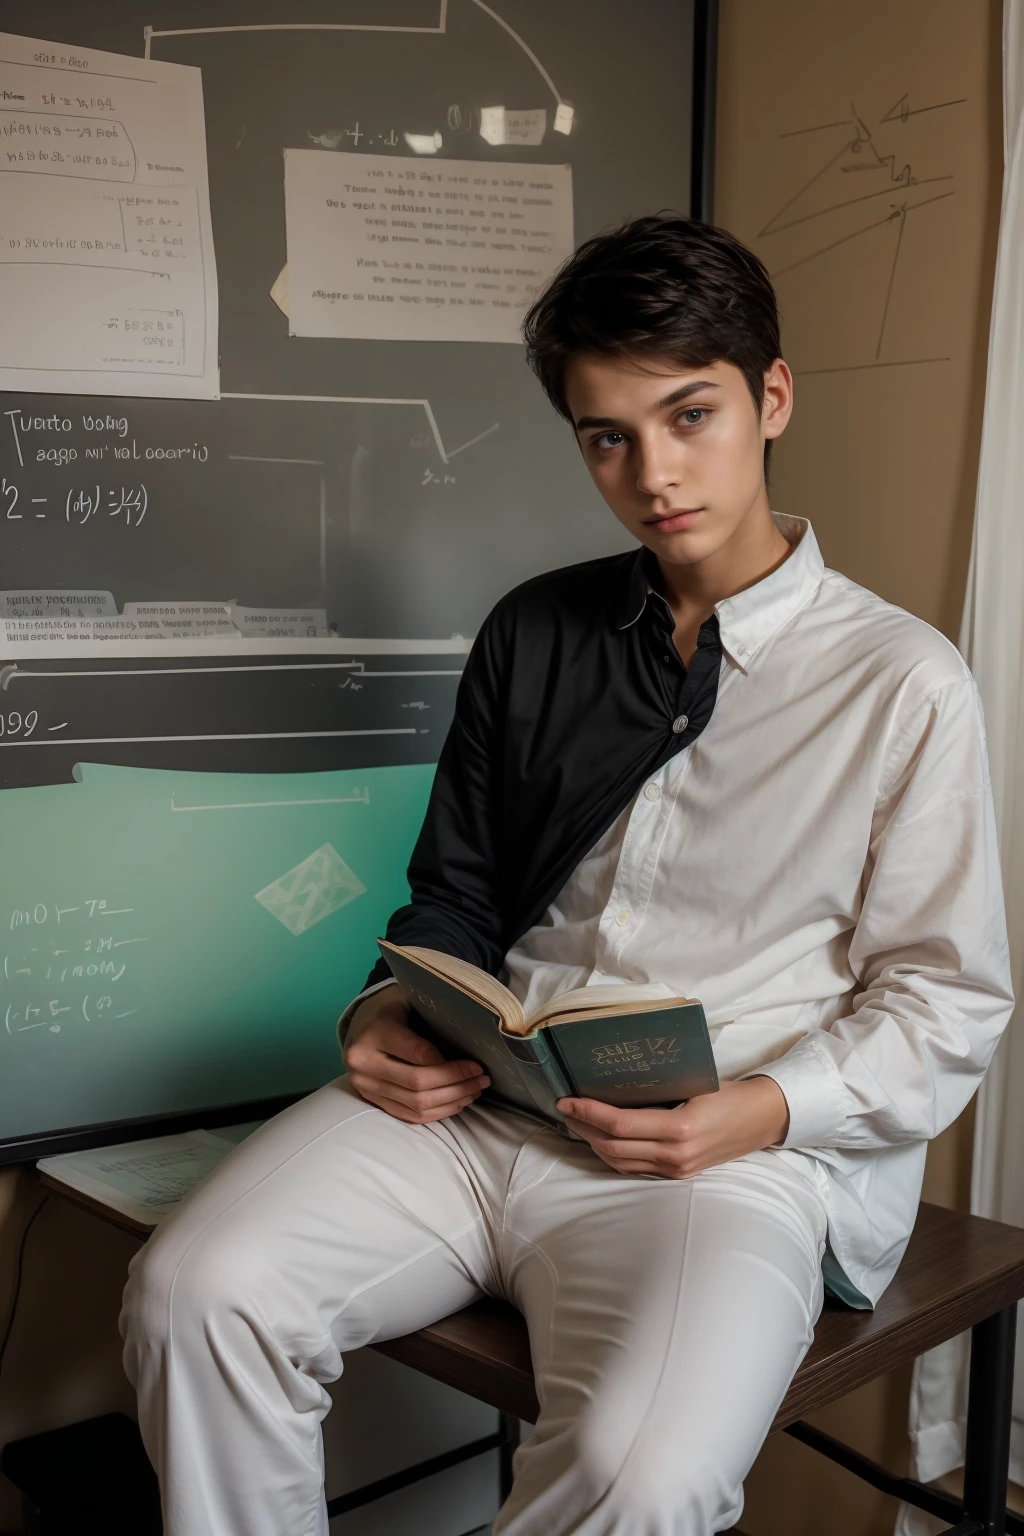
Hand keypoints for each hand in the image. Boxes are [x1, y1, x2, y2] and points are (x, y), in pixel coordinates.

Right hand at [344, 984, 489, 1123]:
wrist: (362, 1026)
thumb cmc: (393, 1011)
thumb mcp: (407, 1002)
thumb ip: (430, 1019)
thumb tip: (470, 1042)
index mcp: (374, 1034)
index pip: (417, 1054)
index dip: (449, 1064)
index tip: (475, 1065)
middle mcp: (364, 1065)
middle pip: (417, 1083)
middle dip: (455, 1083)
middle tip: (481, 1078)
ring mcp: (366, 1087)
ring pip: (416, 1104)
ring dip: (451, 1100)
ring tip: (475, 1091)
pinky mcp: (374, 1102)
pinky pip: (409, 1115)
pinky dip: (437, 1112)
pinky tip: (458, 1103)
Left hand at [556, 1076, 790, 1178]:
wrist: (761, 1120)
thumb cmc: (728, 1094)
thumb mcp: (694, 1083)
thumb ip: (658, 1087)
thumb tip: (613, 1076)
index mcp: (679, 1129)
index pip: (620, 1125)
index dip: (588, 1113)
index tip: (566, 1099)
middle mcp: (675, 1155)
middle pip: (613, 1147)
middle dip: (583, 1128)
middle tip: (565, 1108)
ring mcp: (676, 1169)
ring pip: (620, 1162)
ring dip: (594, 1143)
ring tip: (577, 1122)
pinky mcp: (678, 1175)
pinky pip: (635, 1168)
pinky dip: (612, 1153)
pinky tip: (601, 1138)